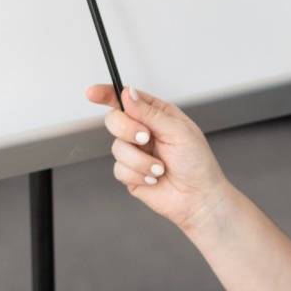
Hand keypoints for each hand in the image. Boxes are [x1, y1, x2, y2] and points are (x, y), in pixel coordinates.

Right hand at [84, 84, 232, 232]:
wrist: (198, 198)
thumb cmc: (197, 163)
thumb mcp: (178, 130)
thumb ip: (150, 112)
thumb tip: (128, 94)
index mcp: (156, 115)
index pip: (127, 98)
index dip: (107, 94)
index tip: (93, 93)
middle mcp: (143, 131)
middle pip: (115, 120)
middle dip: (127, 130)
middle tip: (145, 138)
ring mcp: (135, 152)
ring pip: (116, 147)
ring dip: (140, 160)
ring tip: (160, 168)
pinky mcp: (130, 173)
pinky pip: (119, 169)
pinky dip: (138, 175)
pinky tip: (154, 179)